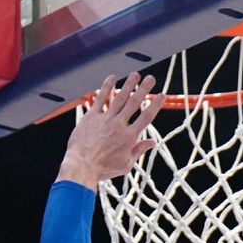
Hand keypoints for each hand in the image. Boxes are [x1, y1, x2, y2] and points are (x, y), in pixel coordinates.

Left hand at [57, 73, 164, 189]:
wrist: (81, 166)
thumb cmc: (104, 168)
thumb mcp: (126, 164)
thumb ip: (139, 150)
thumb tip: (153, 142)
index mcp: (130, 136)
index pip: (147, 117)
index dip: (155, 104)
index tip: (161, 95)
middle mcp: (119, 125)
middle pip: (134, 103)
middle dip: (144, 89)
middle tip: (151, 78)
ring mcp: (105, 119)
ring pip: (119, 98)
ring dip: (128, 85)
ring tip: (136, 74)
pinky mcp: (91, 117)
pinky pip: (100, 99)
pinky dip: (106, 87)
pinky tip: (113, 77)